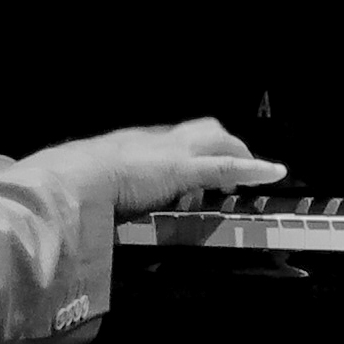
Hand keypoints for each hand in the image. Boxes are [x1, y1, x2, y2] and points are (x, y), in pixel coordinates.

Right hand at [34, 117, 285, 214]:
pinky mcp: (184, 168)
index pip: (167, 140)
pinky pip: (228, 166)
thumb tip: (81, 213)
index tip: (188, 166)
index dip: (184, 150)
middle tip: (226, 171)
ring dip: (236, 154)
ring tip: (250, 175)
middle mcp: (153, 140)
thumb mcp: (81, 186)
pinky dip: (253, 169)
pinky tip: (274, 173)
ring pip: (217, 140)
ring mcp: (172, 151)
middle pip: (199, 130)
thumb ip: (90, 195)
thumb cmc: (70, 186)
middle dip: (218, 144)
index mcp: (128, 144)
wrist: (74, 179)